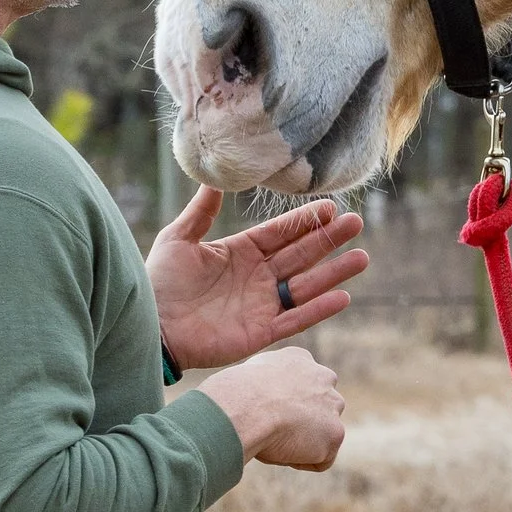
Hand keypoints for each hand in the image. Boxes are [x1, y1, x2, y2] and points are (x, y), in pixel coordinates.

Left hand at [150, 187, 368, 371]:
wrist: (149, 326)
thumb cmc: (158, 283)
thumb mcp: (178, 239)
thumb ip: (200, 212)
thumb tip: (213, 178)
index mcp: (240, 253)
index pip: (280, 234)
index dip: (304, 221)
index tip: (329, 206)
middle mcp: (257, 278)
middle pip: (300, 256)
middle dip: (328, 240)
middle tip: (356, 223)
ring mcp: (260, 306)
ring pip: (306, 286)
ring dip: (334, 273)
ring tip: (361, 258)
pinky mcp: (260, 333)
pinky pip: (295, 320)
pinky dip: (319, 310)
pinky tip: (343, 297)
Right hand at [199, 346, 345, 470]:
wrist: (246, 407)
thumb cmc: (235, 396)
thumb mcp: (248, 378)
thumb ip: (264, 385)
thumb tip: (260, 403)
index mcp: (299, 359)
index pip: (301, 385)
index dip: (283, 406)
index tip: (265, 414)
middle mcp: (323, 377)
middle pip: (318, 407)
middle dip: (301, 422)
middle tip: (271, 431)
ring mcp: (332, 406)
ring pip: (321, 433)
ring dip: (301, 442)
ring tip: (273, 440)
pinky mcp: (335, 434)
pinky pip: (321, 460)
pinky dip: (302, 462)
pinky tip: (281, 451)